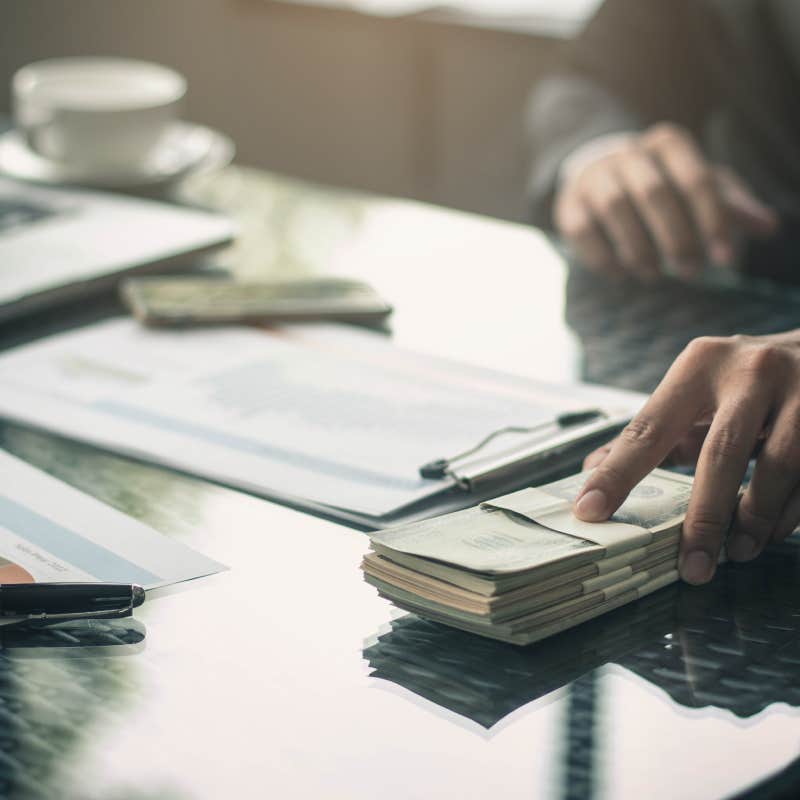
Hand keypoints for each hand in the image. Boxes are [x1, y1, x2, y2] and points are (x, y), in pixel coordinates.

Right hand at [554, 123, 778, 280]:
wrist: (598, 173)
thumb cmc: (661, 183)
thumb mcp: (699, 186)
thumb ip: (731, 205)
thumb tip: (768, 227)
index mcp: (667, 143)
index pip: (695, 178)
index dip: (712, 221)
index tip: (725, 259)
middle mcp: (627, 153)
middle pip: (653, 192)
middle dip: (675, 237)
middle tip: (691, 272)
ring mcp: (593, 177)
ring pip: (615, 208)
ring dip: (638, 248)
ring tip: (655, 275)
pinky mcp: (568, 204)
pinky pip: (583, 230)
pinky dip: (604, 256)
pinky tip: (622, 274)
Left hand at [574, 332, 799, 583]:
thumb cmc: (747, 379)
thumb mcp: (698, 389)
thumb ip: (654, 430)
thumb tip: (591, 471)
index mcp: (699, 365)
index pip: (649, 428)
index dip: (618, 473)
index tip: (590, 511)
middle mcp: (749, 371)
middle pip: (720, 453)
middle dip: (704, 517)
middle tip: (692, 566)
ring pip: (780, 467)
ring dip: (756, 520)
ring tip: (736, 553)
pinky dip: (789, 512)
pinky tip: (771, 532)